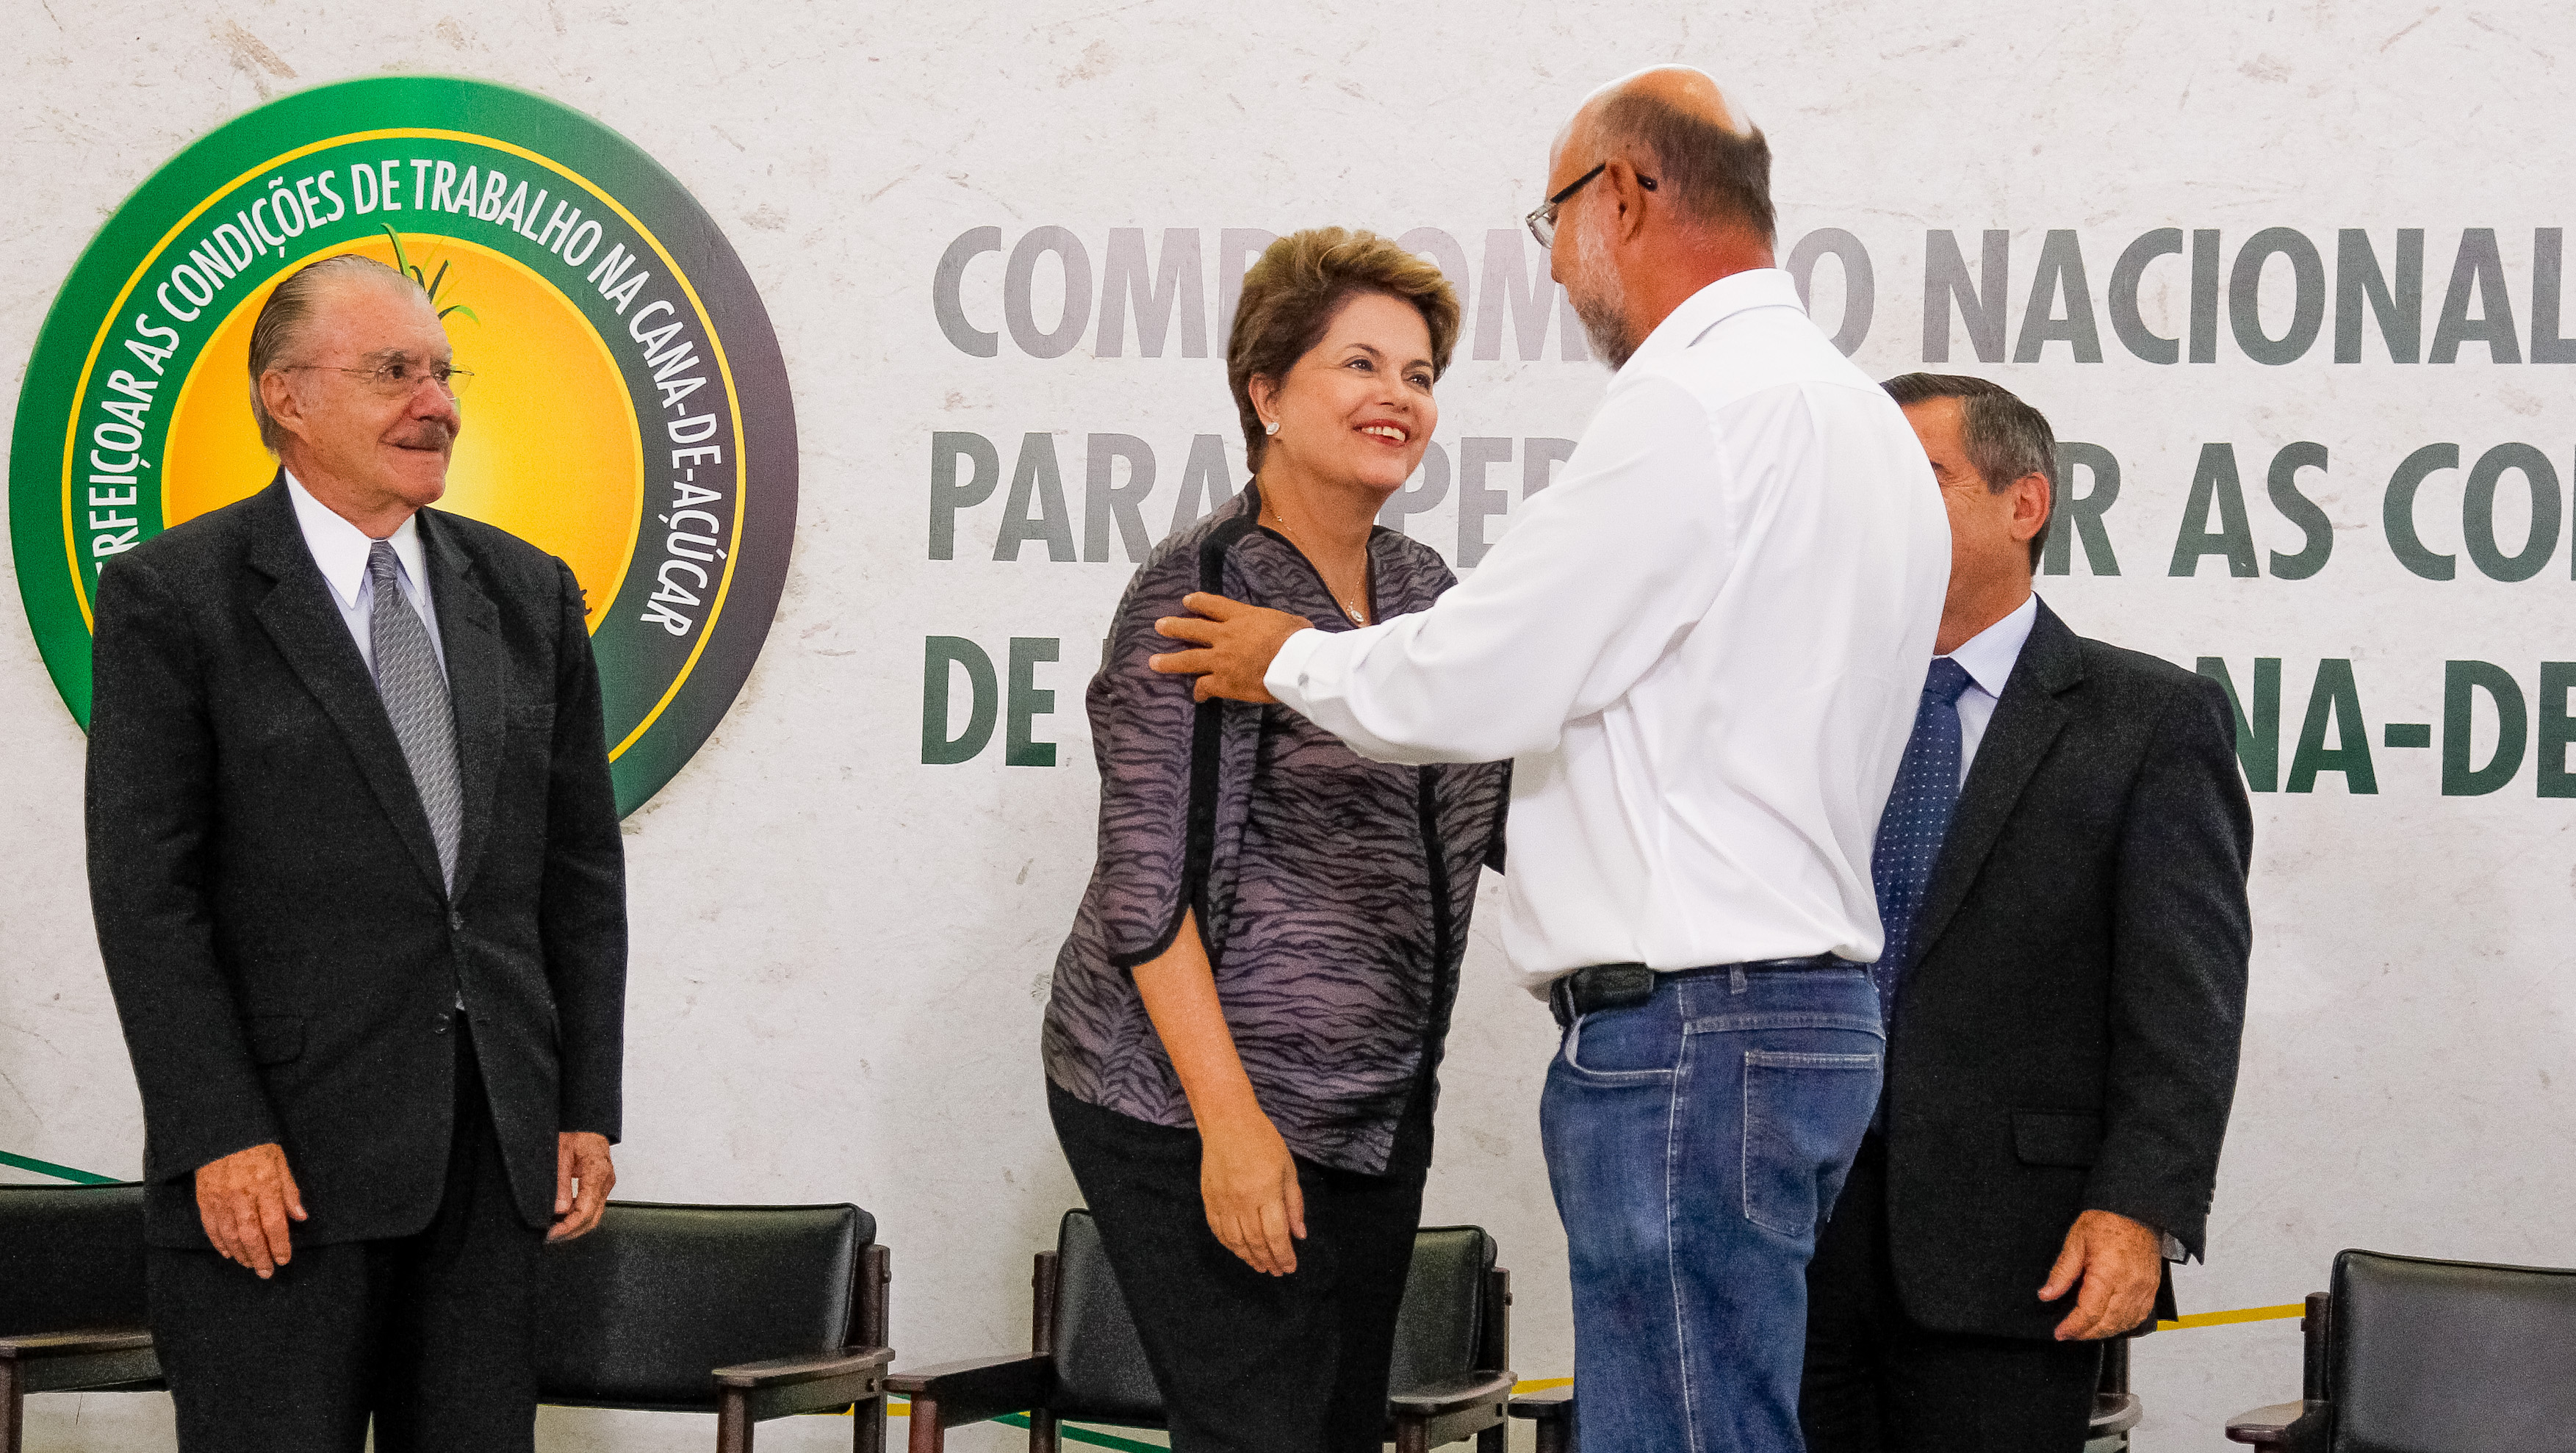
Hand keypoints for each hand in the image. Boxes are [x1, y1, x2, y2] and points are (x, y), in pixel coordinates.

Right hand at [195, 1142, 305, 1277]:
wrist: (223, 1132)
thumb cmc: (256, 1147)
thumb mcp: (280, 1163)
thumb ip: (290, 1192)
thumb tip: (300, 1217)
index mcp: (265, 1185)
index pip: (274, 1223)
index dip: (279, 1245)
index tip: (284, 1259)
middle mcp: (242, 1195)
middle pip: (251, 1235)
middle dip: (260, 1257)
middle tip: (266, 1272)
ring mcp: (220, 1198)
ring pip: (230, 1235)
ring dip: (241, 1254)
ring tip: (250, 1264)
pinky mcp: (204, 1199)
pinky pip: (211, 1227)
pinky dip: (220, 1243)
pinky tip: (229, 1253)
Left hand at [550, 1131, 614, 1242]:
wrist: (587, 1122)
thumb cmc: (575, 1132)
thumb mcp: (560, 1154)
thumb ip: (561, 1183)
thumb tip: (559, 1210)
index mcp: (597, 1172)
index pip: (585, 1210)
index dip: (568, 1226)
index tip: (552, 1233)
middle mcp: (606, 1180)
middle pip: (592, 1218)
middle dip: (572, 1231)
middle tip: (551, 1237)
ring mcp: (606, 1183)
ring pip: (594, 1215)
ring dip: (575, 1226)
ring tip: (556, 1230)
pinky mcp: (602, 1184)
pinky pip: (593, 1206)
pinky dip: (579, 1216)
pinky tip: (565, 1218)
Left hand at [1148, 593, 1312, 703]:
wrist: (1293, 664)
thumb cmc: (1298, 640)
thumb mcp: (1291, 622)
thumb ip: (1283, 624)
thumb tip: (1299, 626)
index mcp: (1242, 617)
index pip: (1214, 605)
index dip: (1199, 602)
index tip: (1187, 601)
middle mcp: (1225, 636)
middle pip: (1193, 629)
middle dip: (1174, 627)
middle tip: (1159, 626)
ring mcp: (1221, 660)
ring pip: (1188, 659)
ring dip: (1169, 661)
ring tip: (1153, 662)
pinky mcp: (1223, 682)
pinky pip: (1205, 687)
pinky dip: (1200, 692)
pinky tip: (1197, 696)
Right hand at [1198, 1112, 1306, 1275]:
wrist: (1228, 1122)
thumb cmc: (1263, 1141)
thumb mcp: (1287, 1169)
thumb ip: (1294, 1203)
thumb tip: (1299, 1235)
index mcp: (1266, 1192)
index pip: (1276, 1235)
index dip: (1284, 1255)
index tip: (1290, 1267)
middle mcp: (1243, 1200)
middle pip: (1256, 1242)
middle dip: (1268, 1261)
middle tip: (1277, 1272)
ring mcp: (1223, 1201)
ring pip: (1235, 1241)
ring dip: (1249, 1258)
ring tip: (1260, 1266)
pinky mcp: (1209, 1199)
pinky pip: (1218, 1230)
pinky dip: (1229, 1245)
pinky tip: (1239, 1251)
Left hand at [2040, 1209, 2163, 1339]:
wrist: (2135, 1211)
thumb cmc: (2108, 1221)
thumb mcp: (2076, 1241)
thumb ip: (2062, 1272)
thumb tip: (2047, 1294)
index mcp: (2109, 1273)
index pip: (2090, 1312)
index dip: (2073, 1327)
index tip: (2061, 1332)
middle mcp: (2130, 1285)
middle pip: (2108, 1323)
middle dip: (2086, 1333)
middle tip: (2069, 1333)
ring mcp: (2144, 1289)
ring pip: (2125, 1324)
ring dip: (2104, 1332)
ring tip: (2086, 1330)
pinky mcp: (2151, 1288)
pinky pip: (2139, 1316)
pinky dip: (2123, 1324)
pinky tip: (2109, 1323)